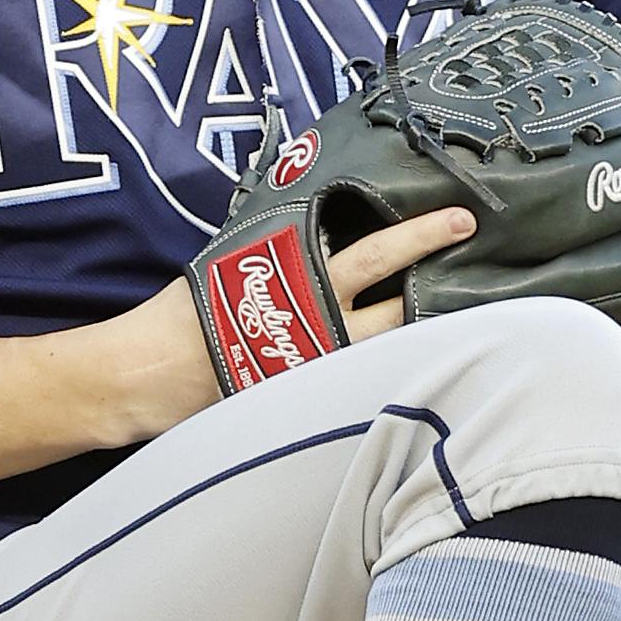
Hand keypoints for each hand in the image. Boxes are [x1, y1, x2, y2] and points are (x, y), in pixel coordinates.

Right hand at [91, 207, 477, 444]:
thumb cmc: (188, 311)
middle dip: (432, 286)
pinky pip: (357, 380)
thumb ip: (284, 257)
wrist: (154, 372)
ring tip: (446, 321)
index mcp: (307, 281)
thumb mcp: (238, 264)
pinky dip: (377, 371)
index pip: (378, 255)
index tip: (459, 220)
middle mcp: (325, 325)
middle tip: (466, 268)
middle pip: (399, 308)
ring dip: (410, 333)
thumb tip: (314, 241)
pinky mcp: (312, 399)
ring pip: (386, 348)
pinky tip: (394, 370)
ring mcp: (323, 367)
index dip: (420, 236)